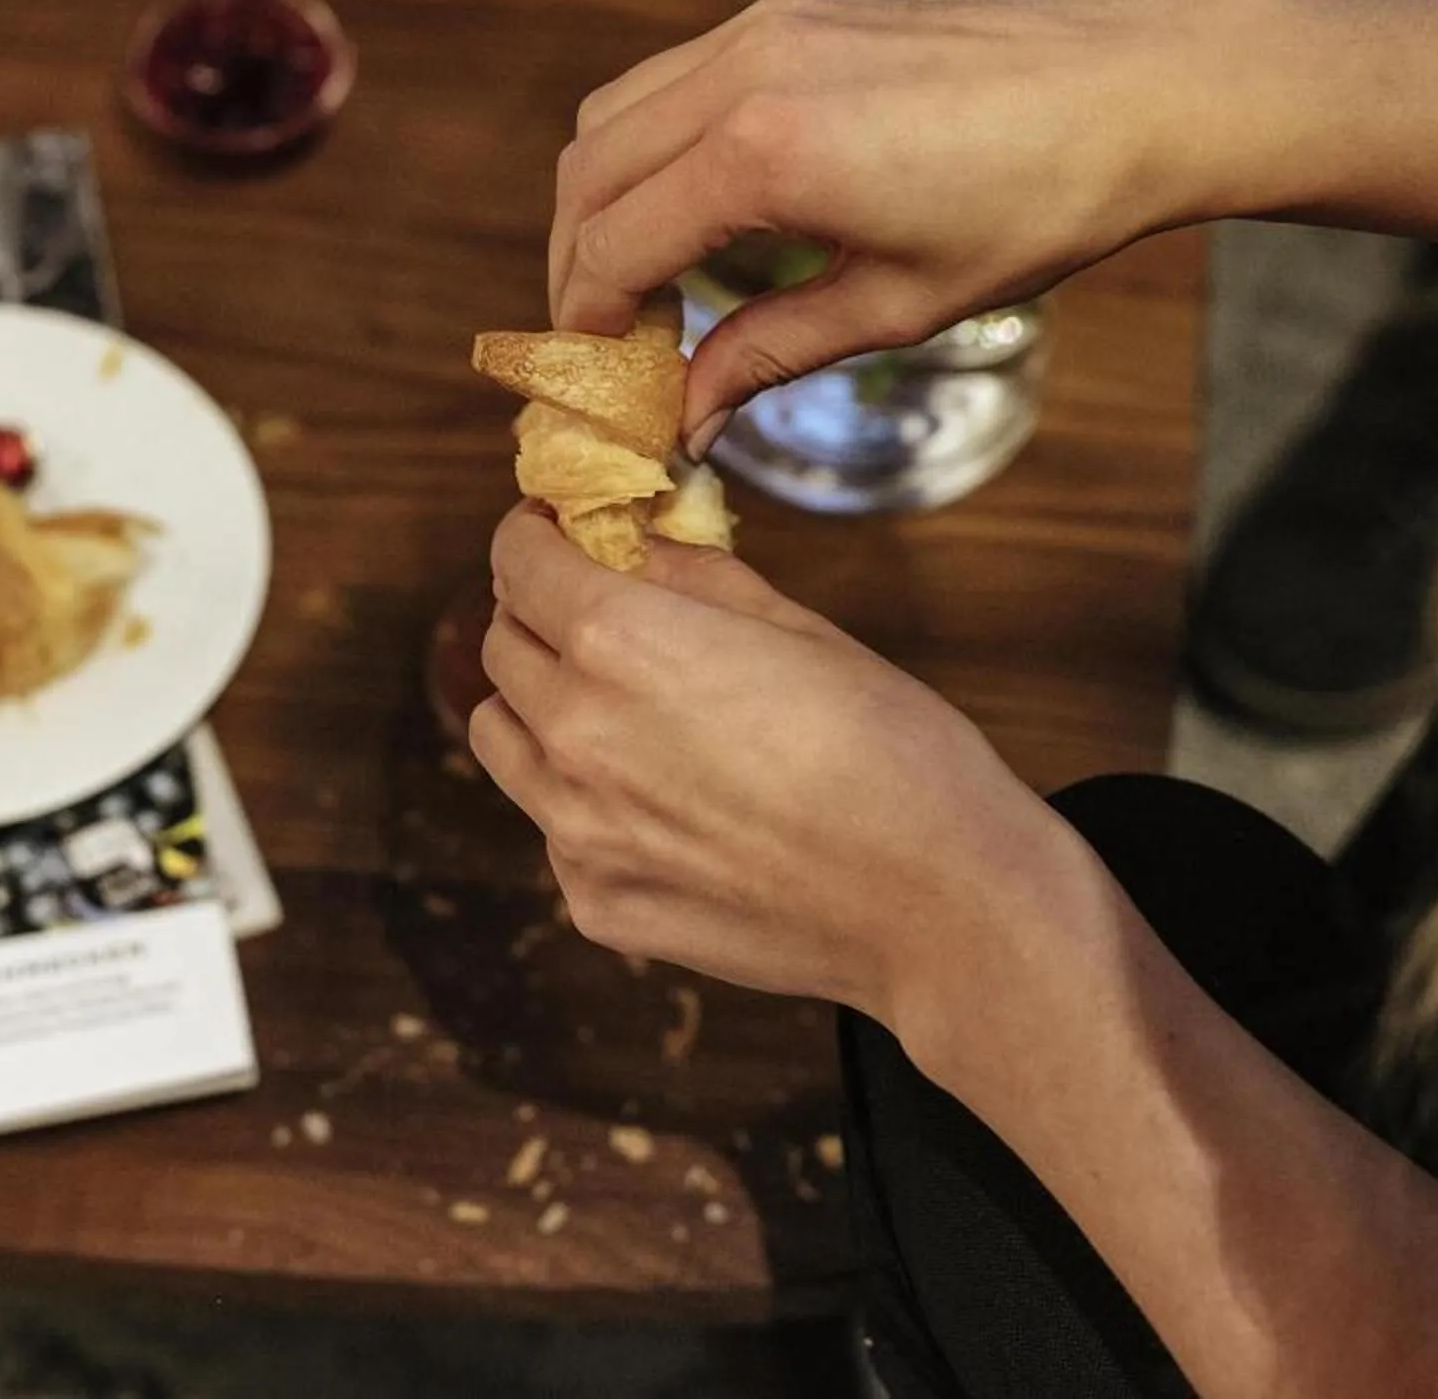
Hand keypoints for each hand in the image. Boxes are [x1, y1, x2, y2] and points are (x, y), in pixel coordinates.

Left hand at [466, 505, 1073, 1027]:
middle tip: (595, 614)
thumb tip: (635, 546)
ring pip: (504, 741)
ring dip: (540, 708)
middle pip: (500, 649)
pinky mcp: (598, 905)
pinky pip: (553, 831)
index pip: (517, 562)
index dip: (533, 535)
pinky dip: (583, 802)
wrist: (937, 903)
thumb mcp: (797, 627)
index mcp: (620, 643)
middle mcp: (576, 735)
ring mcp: (577, 833)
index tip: (555, 531)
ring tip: (618, 710)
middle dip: (537, 616)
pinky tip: (666, 805)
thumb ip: (693, 580)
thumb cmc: (891, 750)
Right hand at [549, 0, 1234, 443]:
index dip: (587, 319)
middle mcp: (743, 72)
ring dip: (608, 195)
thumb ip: (772, 352)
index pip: (613, 242)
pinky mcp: (793, 13)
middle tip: (614, 338)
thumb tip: (690, 416)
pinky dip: (655, 145)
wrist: (1139, 86)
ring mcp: (764, 28)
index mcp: (763, 154)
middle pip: (588, 168)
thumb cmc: (1041, 200)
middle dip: (580, 259)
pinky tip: (704, 210)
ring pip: (617, 111)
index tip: (600, 375)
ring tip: (652, 279)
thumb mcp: (899, 304)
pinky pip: (675, 78)